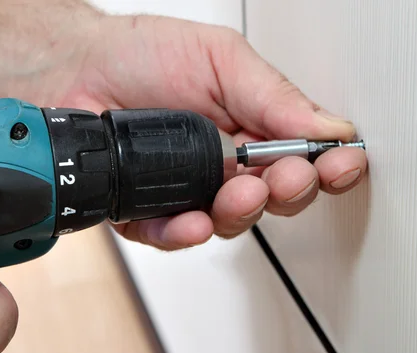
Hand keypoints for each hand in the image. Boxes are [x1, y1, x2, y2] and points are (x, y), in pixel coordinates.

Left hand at [1, 12, 367, 249]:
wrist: (76, 68)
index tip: (340, 164)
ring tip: (235, 195)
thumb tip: (329, 126)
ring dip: (237, 215)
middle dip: (285, 193)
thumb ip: (272, 96)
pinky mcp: (148, 209)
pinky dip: (181, 232)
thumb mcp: (221, 59)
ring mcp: (187, 188)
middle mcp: (223, 162)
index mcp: (250, 124)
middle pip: (273, 198)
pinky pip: (171, 233)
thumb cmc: (142, 55)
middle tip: (284, 178)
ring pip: (227, 222)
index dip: (327, 166)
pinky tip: (190, 220)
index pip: (303, 155)